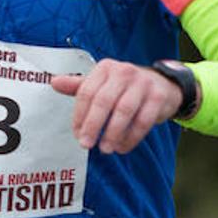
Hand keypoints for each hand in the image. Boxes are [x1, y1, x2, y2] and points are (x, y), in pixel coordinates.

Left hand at [50, 59, 180, 153]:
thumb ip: (79, 86)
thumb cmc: (125, 87)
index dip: (80, 115)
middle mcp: (124, 72)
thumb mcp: (102, 83)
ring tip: (106, 149)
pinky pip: (143, 121)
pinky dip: (131, 137)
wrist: (162, 84)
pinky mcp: (158, 96)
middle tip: (86, 145)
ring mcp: (143, 83)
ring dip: (112, 133)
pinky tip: (122, 147)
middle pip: (103, 101)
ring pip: (124, 111)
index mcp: (105, 68)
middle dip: (93, 126)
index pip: (87, 92)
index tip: (77, 134)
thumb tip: (54, 82)